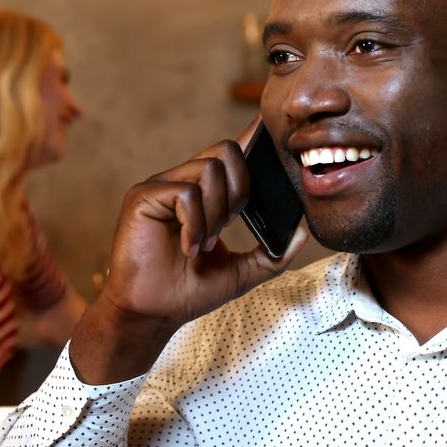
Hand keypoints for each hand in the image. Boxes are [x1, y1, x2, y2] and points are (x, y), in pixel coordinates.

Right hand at [70, 118, 307, 383]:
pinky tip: (188, 248)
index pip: (232, 152)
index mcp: (205, 193)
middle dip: (240, 188)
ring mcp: (161, 186)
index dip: (253, 137)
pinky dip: (195, 224)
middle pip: (226, 149)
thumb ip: (272, 253)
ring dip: (217, 212)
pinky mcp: (143, 197)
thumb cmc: (188, 292)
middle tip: (229, 226)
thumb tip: (303, 233)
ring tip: (204, 243)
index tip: (271, 131)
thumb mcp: (241, 272)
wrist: (152, 315)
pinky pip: (186, 193)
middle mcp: (183, 181)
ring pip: (209, 169)